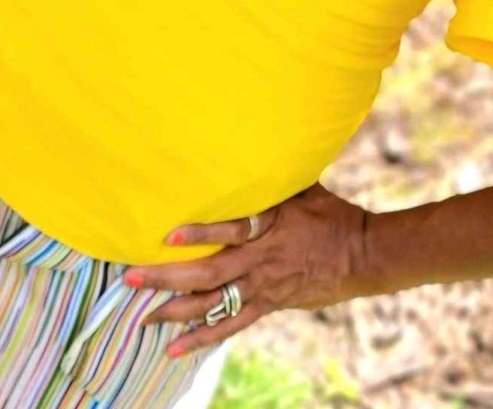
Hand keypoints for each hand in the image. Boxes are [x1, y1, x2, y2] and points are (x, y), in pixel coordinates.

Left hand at [124, 183, 370, 359]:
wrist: (360, 254)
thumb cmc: (331, 213)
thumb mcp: (305, 187)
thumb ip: (275, 175)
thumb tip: (252, 143)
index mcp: (270, 226)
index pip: (232, 230)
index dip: (202, 233)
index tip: (168, 234)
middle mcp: (261, 260)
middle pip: (209, 273)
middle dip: (168, 276)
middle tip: (132, 277)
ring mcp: (263, 286)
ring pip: (213, 303)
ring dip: (175, 310)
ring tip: (141, 316)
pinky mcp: (268, 305)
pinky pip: (230, 326)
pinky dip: (201, 338)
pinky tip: (174, 348)